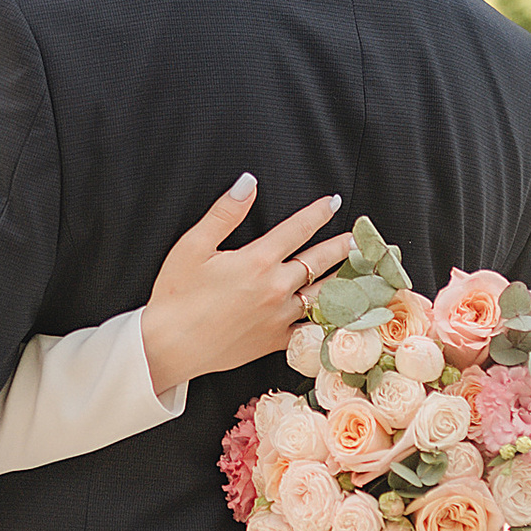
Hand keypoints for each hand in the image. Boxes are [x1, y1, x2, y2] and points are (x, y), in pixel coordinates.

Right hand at [140, 179, 349, 395]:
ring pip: (323, 296)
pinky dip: (330, 321)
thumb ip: (225, 212)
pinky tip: (343, 316)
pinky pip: (311, 330)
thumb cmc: (176, 296)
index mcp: (257, 261)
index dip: (318, 213)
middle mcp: (276, 288)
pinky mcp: (274, 341)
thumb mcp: (193, 246)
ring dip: (345, 282)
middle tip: (359, 239)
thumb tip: (248, 183)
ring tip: (362, 274)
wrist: (169, 347)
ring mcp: (279, 317)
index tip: (334, 202)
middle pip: (319, 262)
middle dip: (342, 247)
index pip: (297, 229)